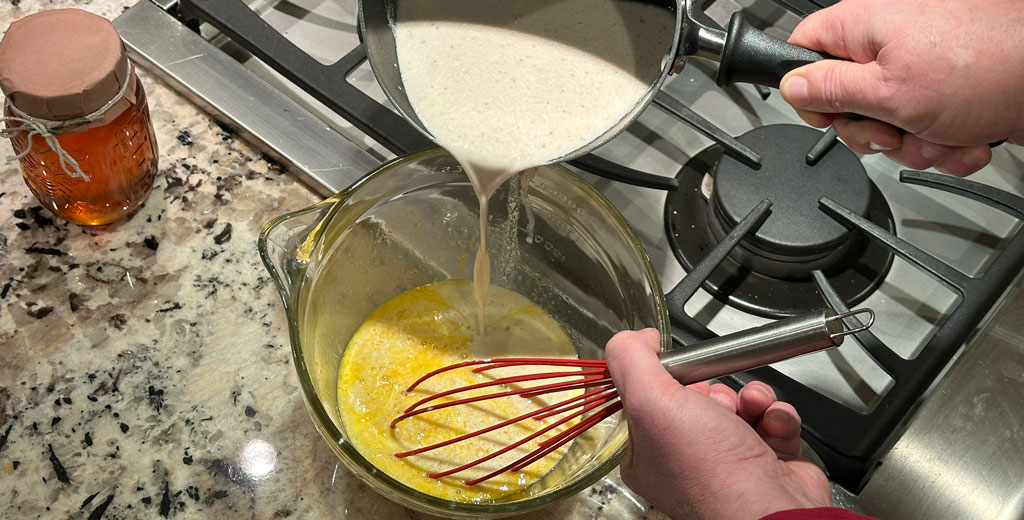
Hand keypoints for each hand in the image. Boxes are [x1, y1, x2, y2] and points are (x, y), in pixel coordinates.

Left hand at [605, 329, 830, 519]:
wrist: (771, 508)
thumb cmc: (710, 471)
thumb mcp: (651, 403)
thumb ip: (631, 361)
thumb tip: (631, 338)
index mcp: (648, 452)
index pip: (650, 396)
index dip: (666, 378)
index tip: (677, 370)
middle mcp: (686, 459)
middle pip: (698, 396)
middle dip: (715, 388)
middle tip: (716, 400)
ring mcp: (729, 461)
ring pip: (739, 403)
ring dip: (751, 397)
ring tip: (753, 409)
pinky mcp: (768, 460)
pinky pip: (771, 419)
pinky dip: (777, 416)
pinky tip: (773, 424)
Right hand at [779, 0, 1023, 175]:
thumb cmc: (987, 68)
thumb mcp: (888, 91)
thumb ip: (831, 90)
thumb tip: (792, 86)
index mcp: (865, 24)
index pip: (805, 50)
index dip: (809, 91)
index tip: (830, 115)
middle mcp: (890, 39)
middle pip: (847, 99)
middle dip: (874, 131)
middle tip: (895, 131)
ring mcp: (922, 66)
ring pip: (889, 123)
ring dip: (915, 143)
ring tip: (944, 134)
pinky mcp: (949, 90)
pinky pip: (926, 128)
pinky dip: (945, 142)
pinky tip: (966, 136)